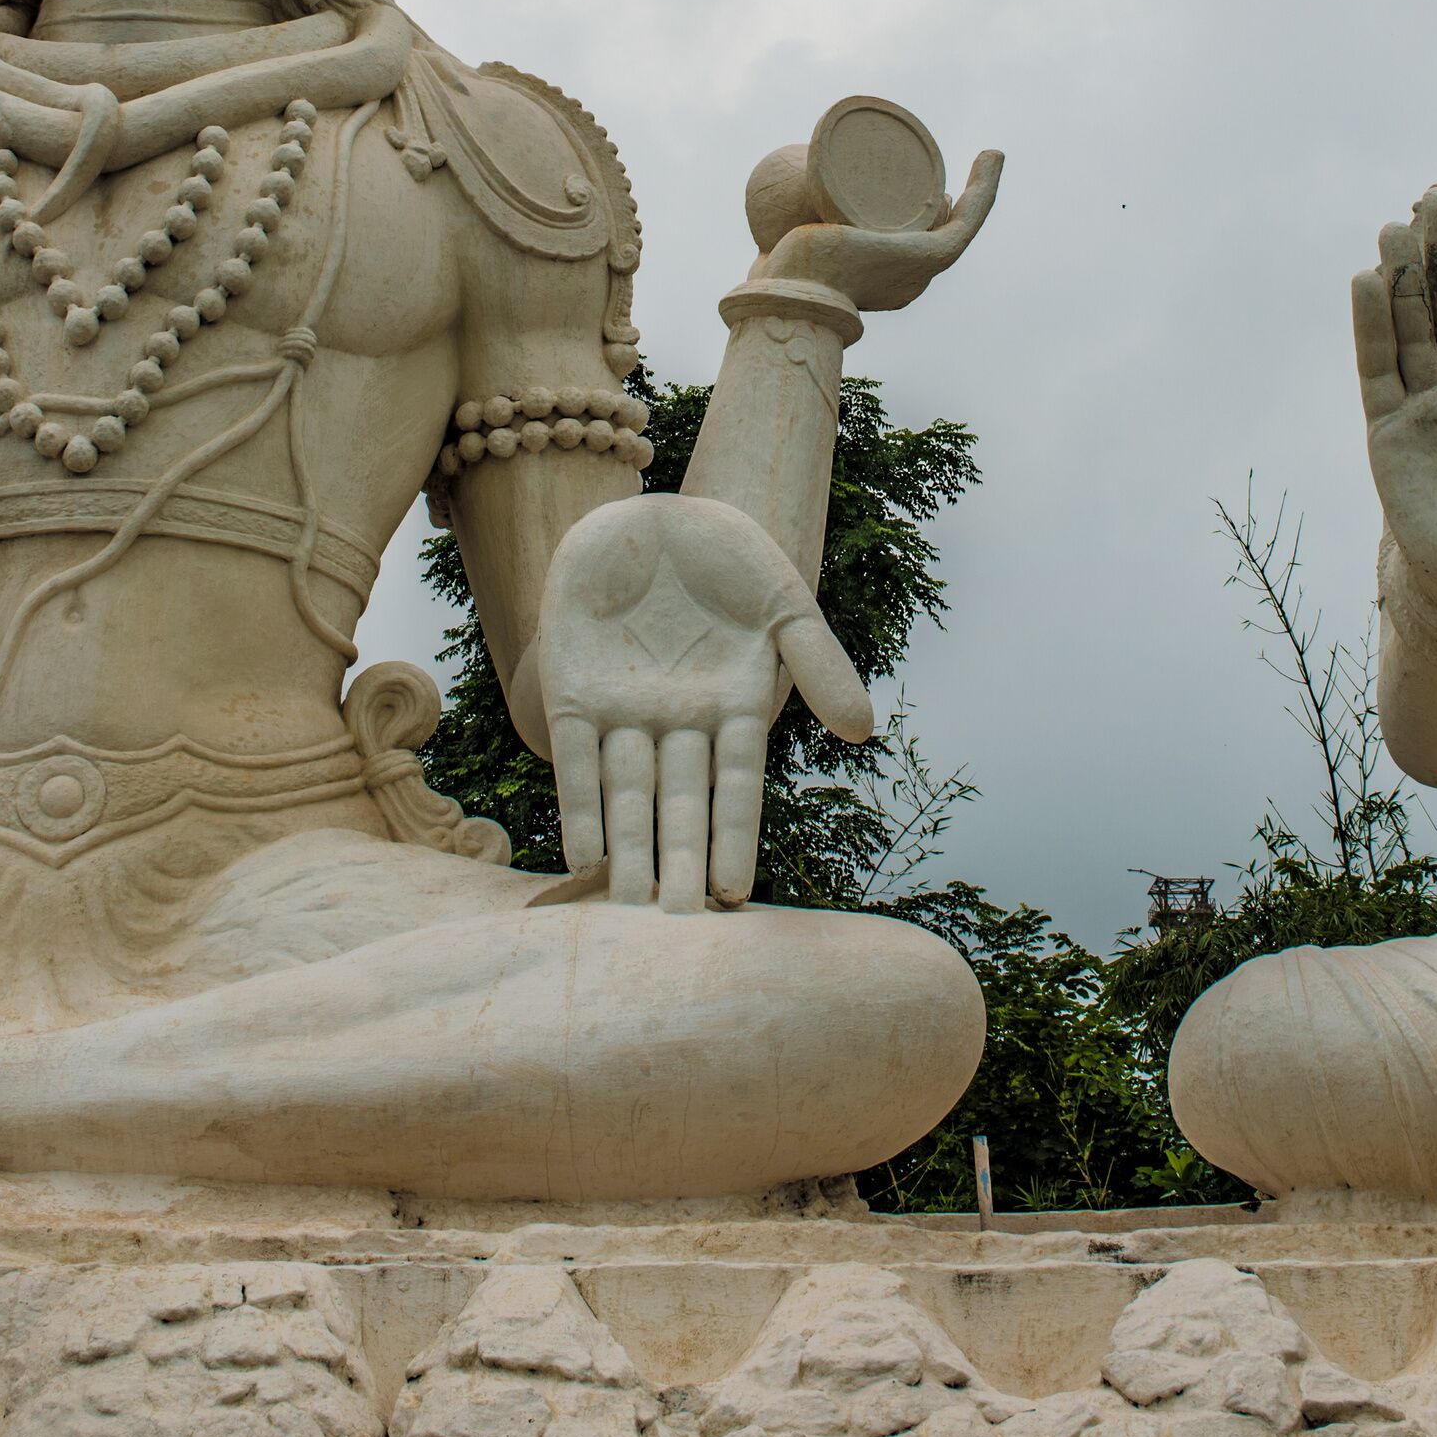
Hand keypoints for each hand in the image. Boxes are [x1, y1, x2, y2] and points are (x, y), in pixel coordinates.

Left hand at [531, 494, 873, 911]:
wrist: (655, 510)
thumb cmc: (730, 556)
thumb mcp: (784, 604)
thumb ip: (818, 664)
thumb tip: (862, 733)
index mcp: (732, 708)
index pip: (734, 788)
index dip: (732, 839)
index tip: (733, 894)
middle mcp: (678, 722)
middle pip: (679, 805)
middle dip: (678, 863)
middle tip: (676, 927)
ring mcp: (625, 710)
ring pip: (627, 795)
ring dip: (627, 850)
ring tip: (625, 911)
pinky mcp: (574, 691)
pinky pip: (578, 759)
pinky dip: (579, 804)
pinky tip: (580, 852)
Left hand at [756, 149, 1002, 312]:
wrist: (788, 295)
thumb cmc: (778, 287)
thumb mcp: (787, 263)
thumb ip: (776, 258)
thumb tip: (762, 249)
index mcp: (888, 284)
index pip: (918, 240)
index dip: (925, 212)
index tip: (910, 180)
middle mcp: (912, 279)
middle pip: (938, 227)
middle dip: (948, 198)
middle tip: (934, 164)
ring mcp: (923, 268)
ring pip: (962, 219)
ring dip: (982, 187)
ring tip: (986, 156)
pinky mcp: (930, 255)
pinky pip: (969, 217)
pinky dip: (986, 186)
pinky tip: (993, 157)